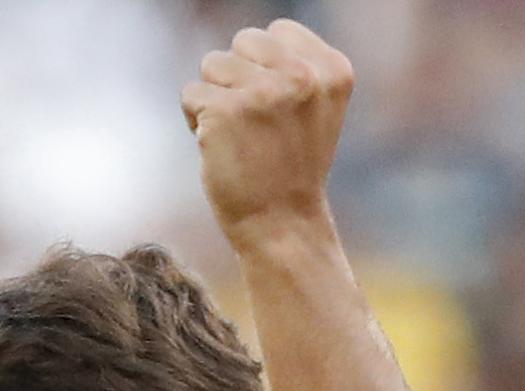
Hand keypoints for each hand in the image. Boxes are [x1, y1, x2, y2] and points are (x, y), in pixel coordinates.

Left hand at [182, 19, 353, 250]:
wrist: (282, 225)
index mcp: (333, 70)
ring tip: (242, 137)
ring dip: (217, 99)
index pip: (277, 31)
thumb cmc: (292, 165)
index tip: (283, 109)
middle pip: (243, 41)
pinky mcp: (226, 110)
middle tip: (260, 125)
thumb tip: (248, 36)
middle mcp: (303, 75)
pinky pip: (191, 95)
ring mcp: (264, 91)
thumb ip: (294, 64)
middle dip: (240, 77)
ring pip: (212, 64)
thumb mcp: (313, 107)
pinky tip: (224, 149)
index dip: (268, 67)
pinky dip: (197, 123)